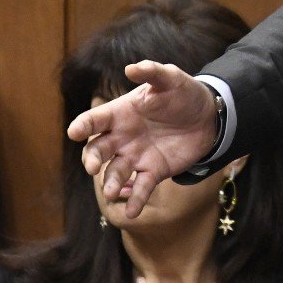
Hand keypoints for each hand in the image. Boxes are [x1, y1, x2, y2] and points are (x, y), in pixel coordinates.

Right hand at [68, 61, 219, 218]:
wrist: (207, 117)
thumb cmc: (183, 94)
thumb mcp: (170, 79)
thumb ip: (152, 73)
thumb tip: (131, 68)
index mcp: (120, 113)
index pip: (95, 120)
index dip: (83, 125)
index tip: (75, 132)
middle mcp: (122, 137)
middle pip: (98, 150)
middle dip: (91, 158)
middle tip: (92, 166)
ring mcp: (135, 156)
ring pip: (115, 172)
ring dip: (110, 183)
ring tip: (111, 192)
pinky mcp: (152, 172)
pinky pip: (140, 189)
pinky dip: (135, 201)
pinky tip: (132, 213)